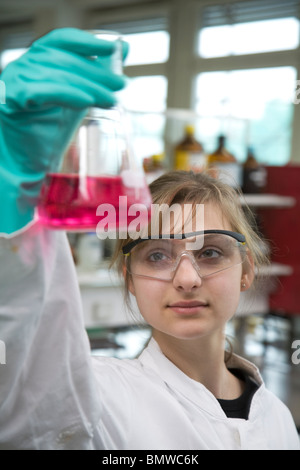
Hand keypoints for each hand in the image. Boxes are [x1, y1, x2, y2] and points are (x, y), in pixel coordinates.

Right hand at [0, 28, 127, 234]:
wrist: (25, 160)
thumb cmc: (49, 129)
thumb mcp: (78, 98)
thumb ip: (96, 74)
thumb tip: (123, 49)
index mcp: (37, 61)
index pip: (62, 40)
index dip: (88, 41)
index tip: (115, 49)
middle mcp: (23, 65)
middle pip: (63, 59)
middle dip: (96, 72)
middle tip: (121, 84)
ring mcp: (15, 80)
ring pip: (57, 75)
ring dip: (89, 86)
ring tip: (112, 100)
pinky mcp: (11, 98)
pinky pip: (43, 92)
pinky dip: (67, 94)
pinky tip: (87, 101)